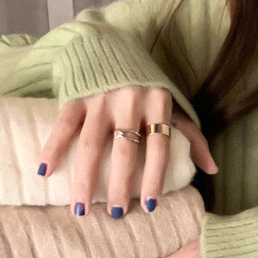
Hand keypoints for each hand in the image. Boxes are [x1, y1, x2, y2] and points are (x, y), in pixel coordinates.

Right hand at [37, 85, 217, 217]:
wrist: (109, 44)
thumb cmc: (146, 84)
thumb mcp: (174, 104)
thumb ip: (192, 136)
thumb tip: (212, 170)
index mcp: (158, 104)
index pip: (159, 147)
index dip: (155, 177)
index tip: (149, 206)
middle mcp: (130, 100)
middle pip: (125, 151)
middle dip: (120, 185)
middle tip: (116, 214)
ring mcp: (100, 97)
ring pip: (91, 145)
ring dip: (85, 179)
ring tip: (81, 208)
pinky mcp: (75, 94)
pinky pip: (63, 125)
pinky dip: (53, 148)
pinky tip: (45, 172)